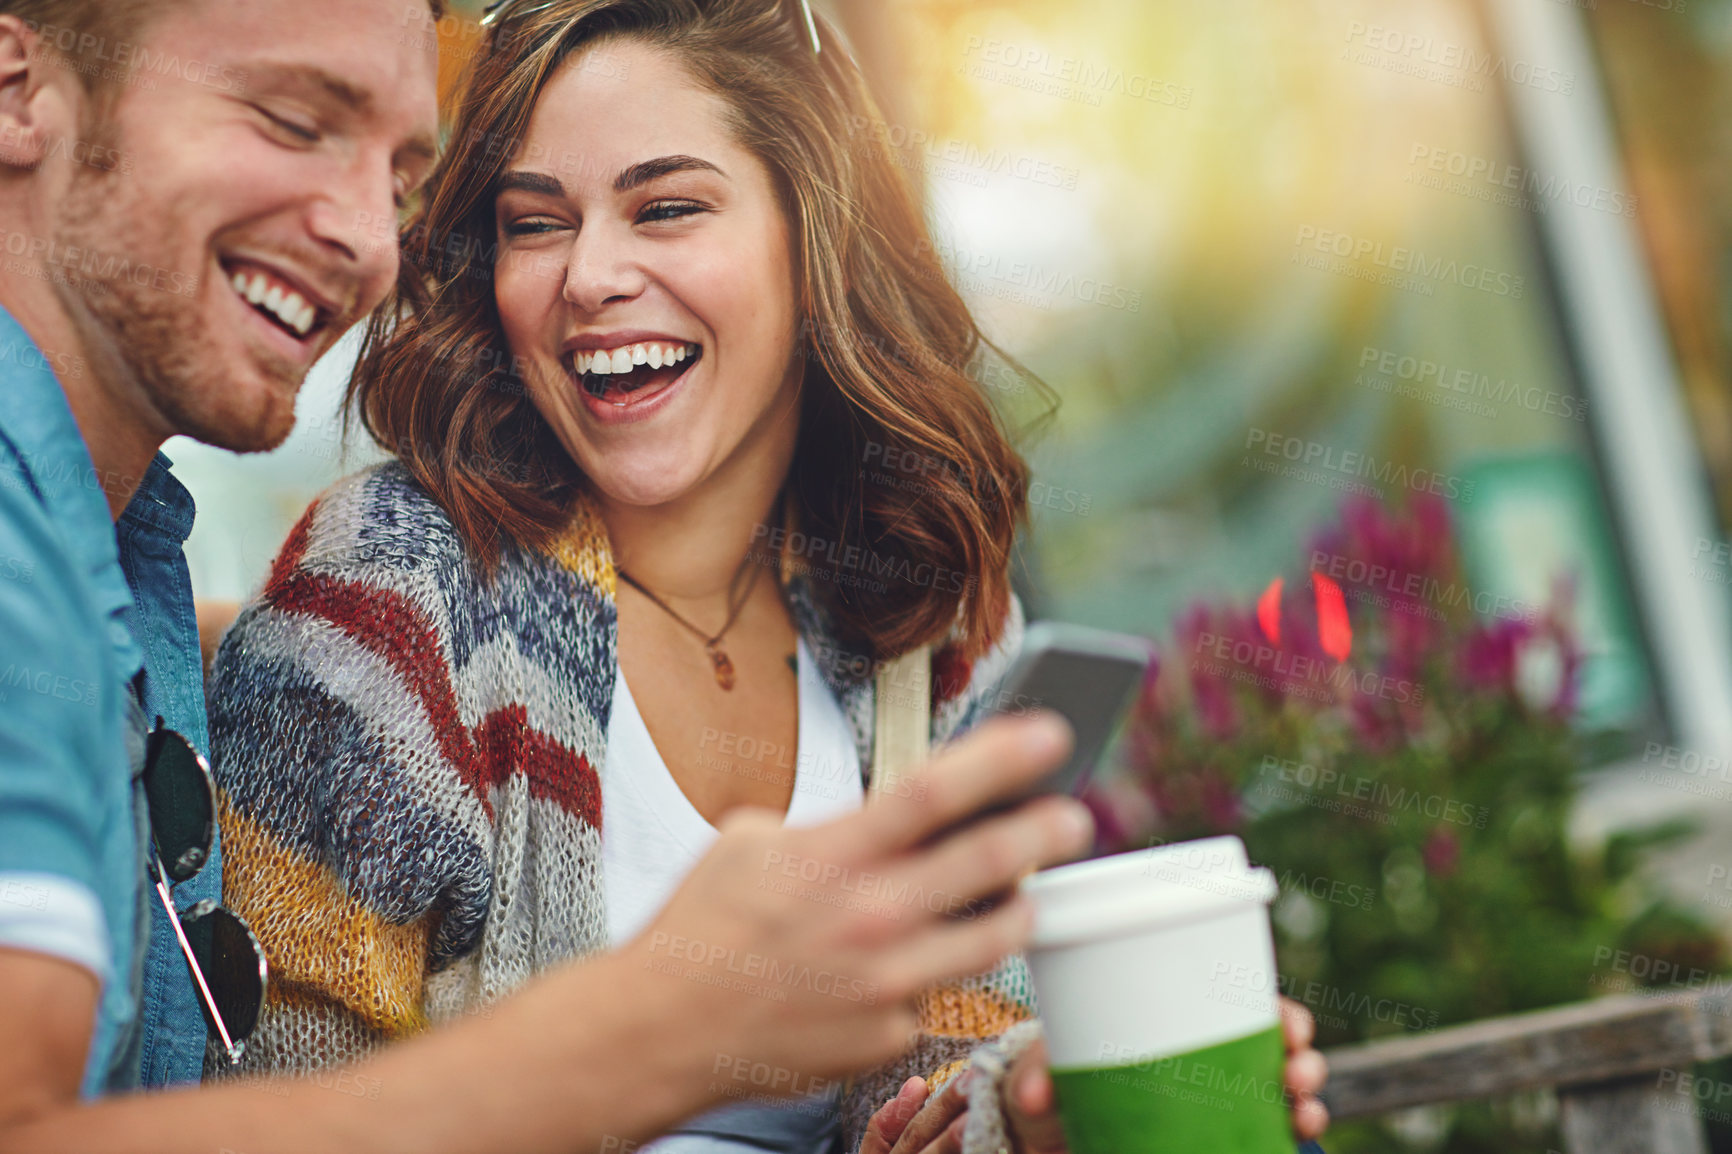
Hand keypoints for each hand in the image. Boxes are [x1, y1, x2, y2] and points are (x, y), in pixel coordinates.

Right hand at [623, 714, 1092, 1083]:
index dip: (1002, 758)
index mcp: (832, 856)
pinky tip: (912, 961)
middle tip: (1077, 815)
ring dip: (1020, 907)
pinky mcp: (888, 1033)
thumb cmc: (700, 929)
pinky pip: (936, 993)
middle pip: (988, 863)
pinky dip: (933, 971)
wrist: (660, 1029)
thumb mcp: (747, 844)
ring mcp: (885, 982)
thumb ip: (824, 827)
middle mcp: (869, 917)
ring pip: (990, 937)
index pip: (935, 793)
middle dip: (1047, 831)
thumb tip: (880, 817)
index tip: (1050, 736)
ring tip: (1029, 890)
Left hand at [869, 995, 1330, 1153]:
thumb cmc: (1055, 1074)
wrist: (1048, 1123)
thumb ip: (1036, 1076)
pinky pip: (1260, 1136)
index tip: (1291, 1025)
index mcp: (1178, 1020)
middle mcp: (1208, 1056)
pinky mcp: (1212, 1137)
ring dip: (1305, 1102)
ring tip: (1305, 1113)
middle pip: (1276, 1048)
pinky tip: (1294, 1143)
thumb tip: (1036, 1093)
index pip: (1244, 1005)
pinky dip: (1284, 1138)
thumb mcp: (1045, 1066)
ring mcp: (1216, 1101)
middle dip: (1303, 1056)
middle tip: (1298, 1067)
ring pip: (1280, 1095)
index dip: (1280, 1013)